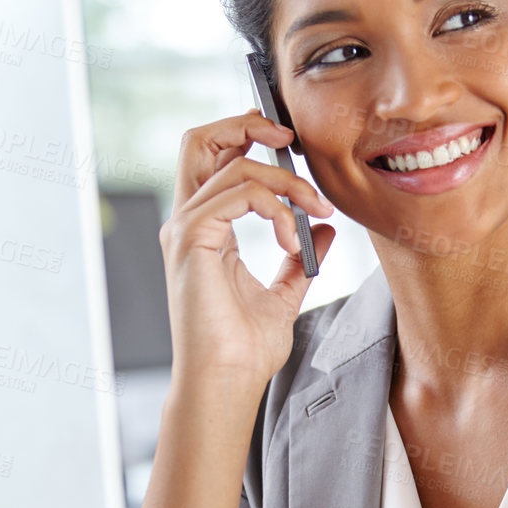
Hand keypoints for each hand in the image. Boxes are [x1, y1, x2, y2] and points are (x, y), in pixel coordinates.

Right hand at [160, 108, 336, 392]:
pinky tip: (294, 241)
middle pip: (200, 139)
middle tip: (292, 140)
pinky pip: (238, 192)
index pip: (214, 158)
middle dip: (248, 124)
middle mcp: (189, 222)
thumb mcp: (283, 295)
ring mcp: (185, 228)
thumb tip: (322, 233)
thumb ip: (298, 261)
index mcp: (205, 229)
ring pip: (234, 164)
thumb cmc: (245, 351)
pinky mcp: (192, 239)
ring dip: (286, 182)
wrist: (227, 382)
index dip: (248, 134)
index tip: (293, 146)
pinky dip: (276, 206)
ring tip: (316, 212)